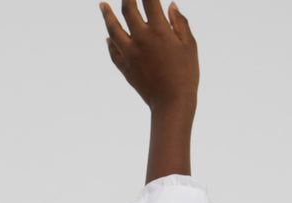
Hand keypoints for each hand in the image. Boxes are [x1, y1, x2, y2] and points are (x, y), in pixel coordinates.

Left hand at [100, 0, 198, 182]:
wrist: (172, 104)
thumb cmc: (186, 75)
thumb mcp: (189, 46)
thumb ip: (180, 23)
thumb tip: (170, 6)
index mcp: (159, 30)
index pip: (149, 0)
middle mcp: (141, 38)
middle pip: (127, 9)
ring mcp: (130, 54)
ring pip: (113, 29)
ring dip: (106, 15)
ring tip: (102, 5)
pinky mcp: (126, 68)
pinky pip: (113, 53)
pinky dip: (110, 43)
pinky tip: (108, 38)